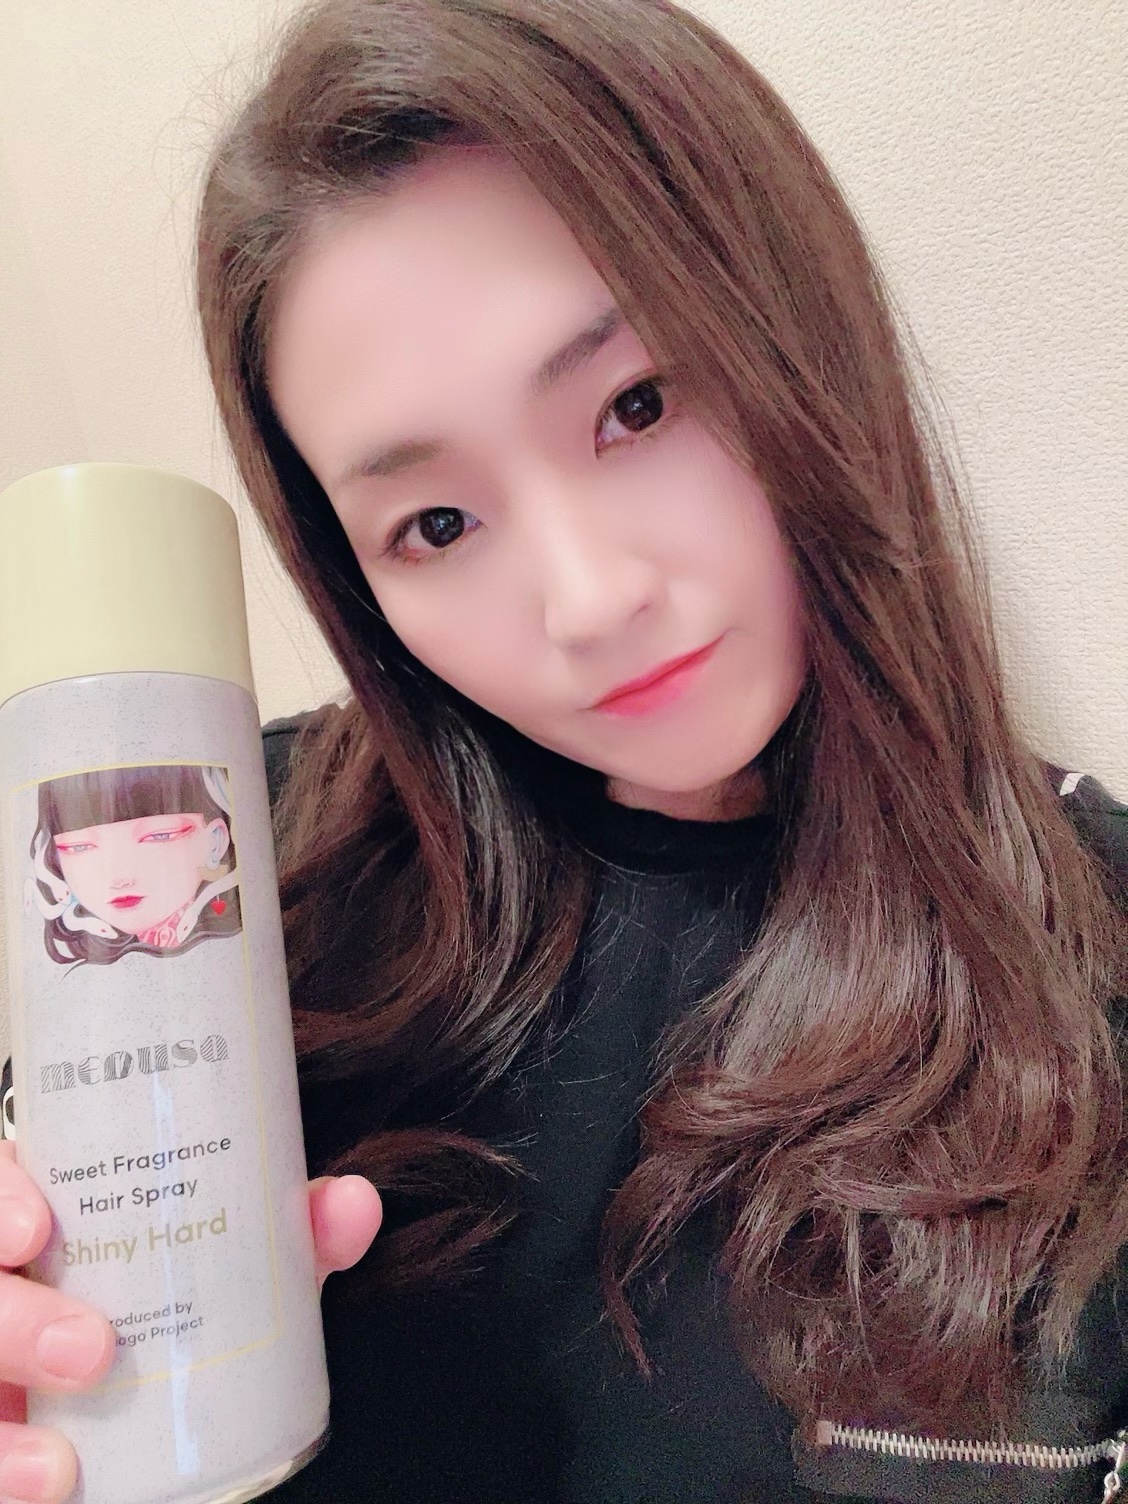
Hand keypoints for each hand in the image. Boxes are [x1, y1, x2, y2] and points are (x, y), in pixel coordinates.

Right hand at [0, 1143, 381, 1503]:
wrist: (174, 1400)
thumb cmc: (192, 1292)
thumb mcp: (240, 1261)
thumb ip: (294, 1230)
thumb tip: (354, 1201)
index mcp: (47, 1210)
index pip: (0, 1179)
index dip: (0, 1197)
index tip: (37, 1229)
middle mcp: (9, 1277)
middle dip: (14, 1321)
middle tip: (93, 1351)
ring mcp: (0, 1338)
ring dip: (5, 1420)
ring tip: (63, 1463)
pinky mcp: (6, 1418)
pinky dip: (9, 1467)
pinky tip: (52, 1481)